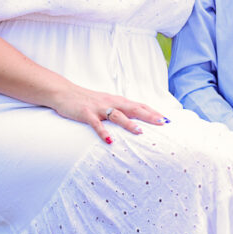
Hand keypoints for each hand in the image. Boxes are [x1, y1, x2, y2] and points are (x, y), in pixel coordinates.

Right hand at [51, 86, 167, 144]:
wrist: (65, 93)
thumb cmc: (88, 100)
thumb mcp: (107, 103)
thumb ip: (120, 109)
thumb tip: (135, 119)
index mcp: (118, 101)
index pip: (140, 105)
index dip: (153, 112)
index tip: (167, 119)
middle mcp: (111, 102)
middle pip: (134, 108)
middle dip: (149, 116)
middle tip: (163, 123)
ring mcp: (99, 108)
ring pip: (117, 115)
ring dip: (129, 123)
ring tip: (140, 131)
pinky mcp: (86, 114)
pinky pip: (96, 124)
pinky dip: (103, 132)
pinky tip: (109, 140)